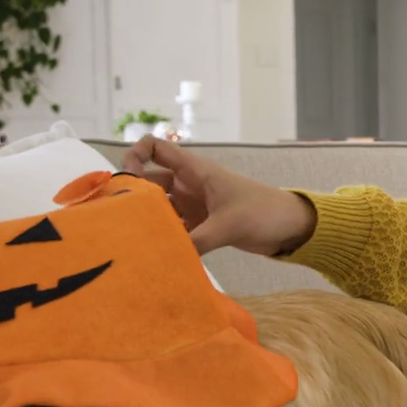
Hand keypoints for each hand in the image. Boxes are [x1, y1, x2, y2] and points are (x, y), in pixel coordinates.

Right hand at [121, 136, 317, 256]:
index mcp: (194, 171)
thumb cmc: (264, 213)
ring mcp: (192, 205)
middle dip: (131, 196)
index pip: (155, 149)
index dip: (135, 156)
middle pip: (148, 183)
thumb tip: (164, 257)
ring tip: (126, 239)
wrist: (292, 228)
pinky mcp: (200, 225)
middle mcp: (188, 185)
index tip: (127, 180)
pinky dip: (163, 237)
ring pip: (158, 208)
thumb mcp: (229, 226)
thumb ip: (197, 241)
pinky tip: (150, 252)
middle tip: (114, 218)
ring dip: (146, 220)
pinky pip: (172, 228)